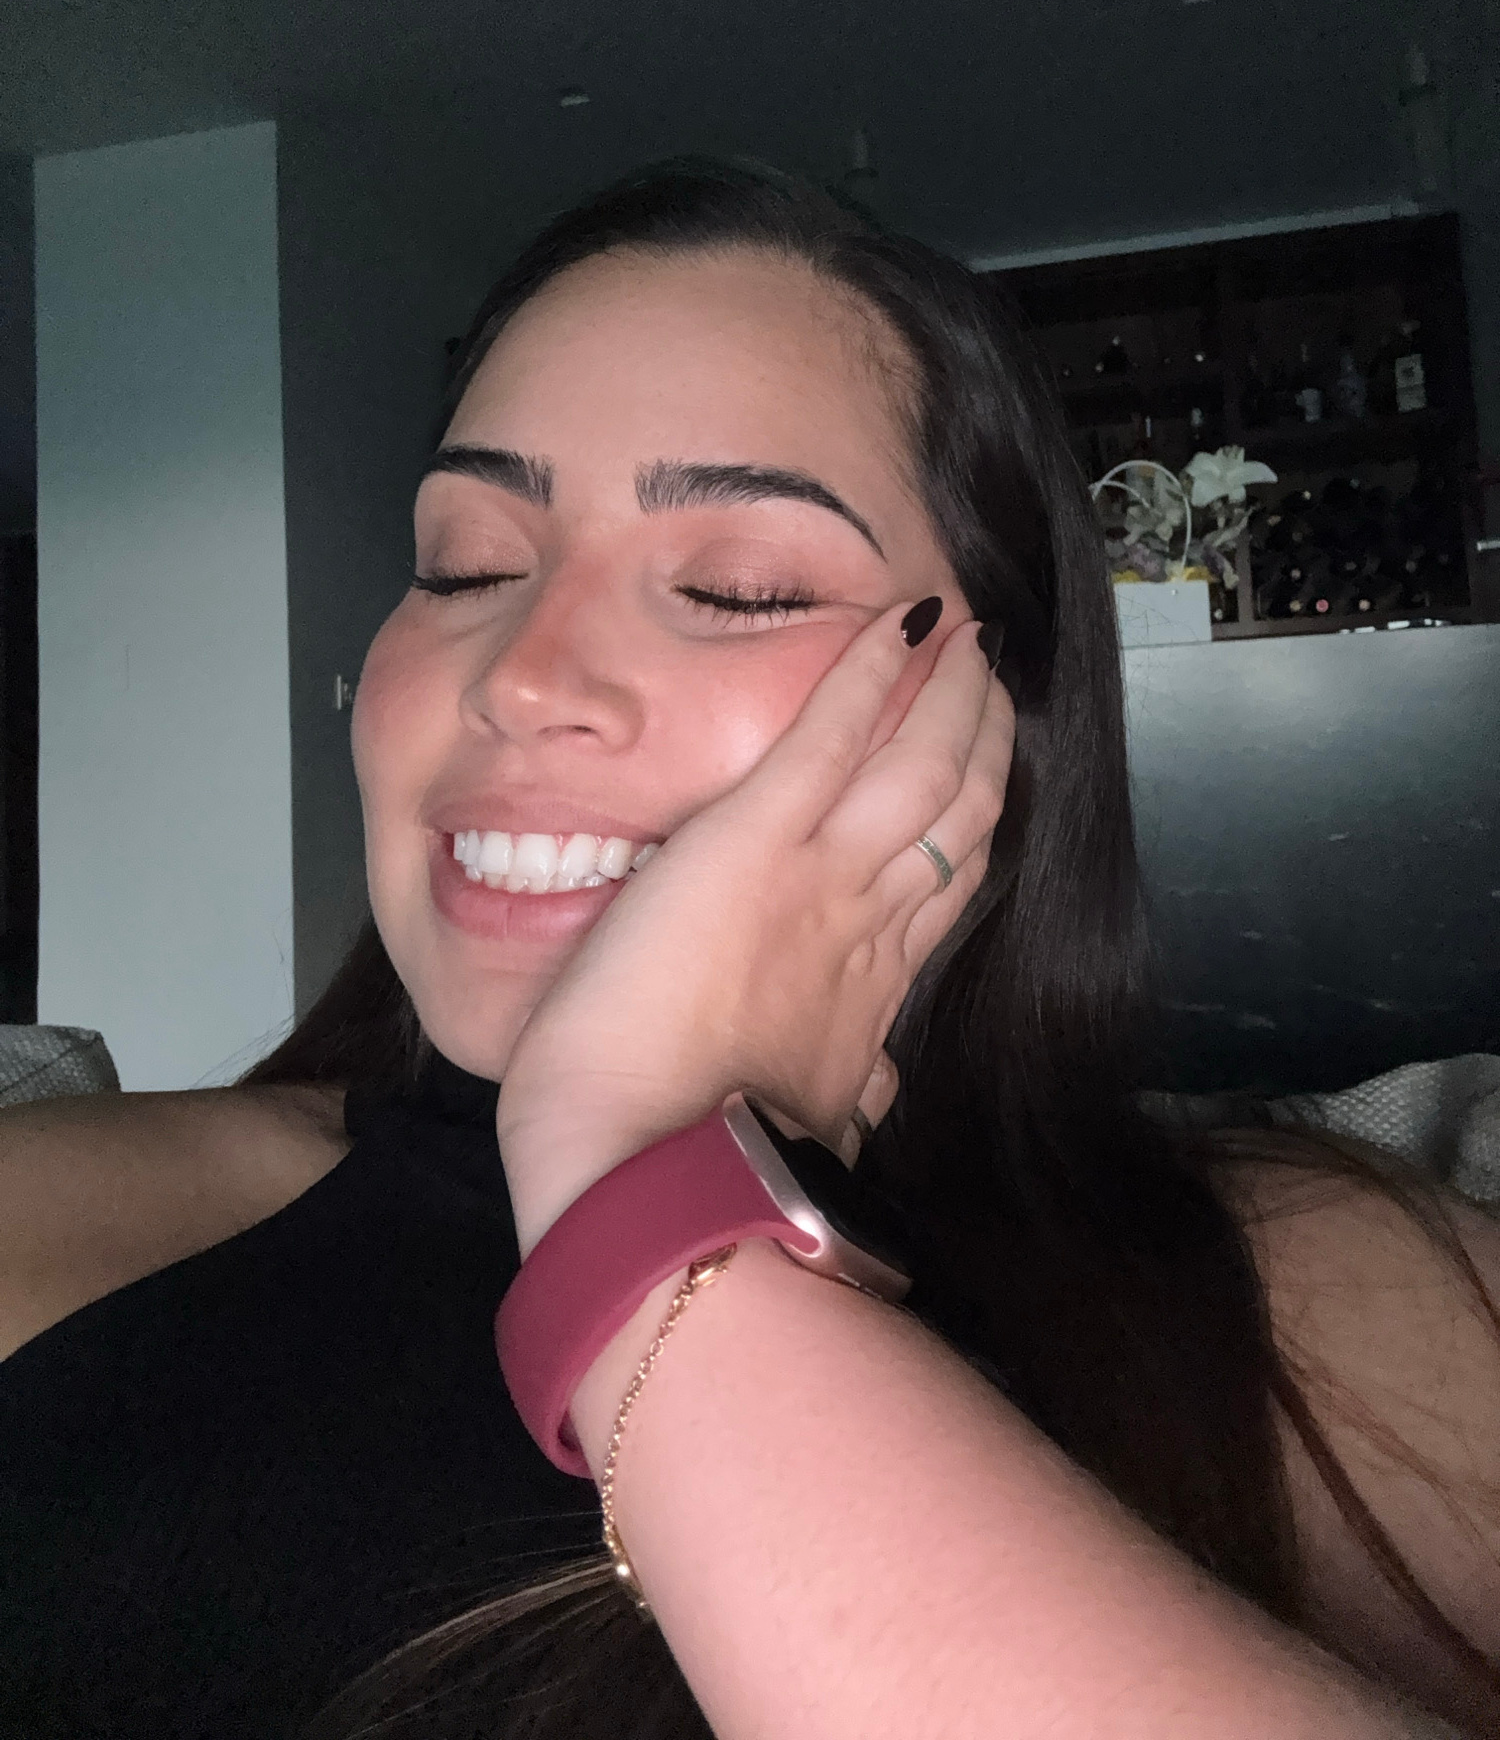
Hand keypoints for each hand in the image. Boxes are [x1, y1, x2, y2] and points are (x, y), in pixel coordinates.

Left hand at [495, 605, 1013, 1255]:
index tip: (989, 767)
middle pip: (958, 810)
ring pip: (920, 762)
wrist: (644, 1172)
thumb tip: (879, 1097)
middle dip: (983, 736)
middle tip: (990, 674)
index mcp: (869, 988)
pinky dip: (870, 671)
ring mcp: (820, 874)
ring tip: (964, 633)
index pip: (945, 880)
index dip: (977, 813)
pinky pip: (831, 734)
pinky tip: (894, 621)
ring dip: (949, 691)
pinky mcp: (754, 838)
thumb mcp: (803, 1128)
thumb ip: (847, 1094)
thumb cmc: (696, 1157)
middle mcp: (866, 921)